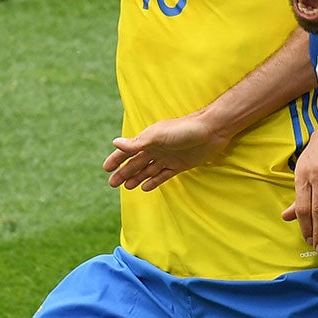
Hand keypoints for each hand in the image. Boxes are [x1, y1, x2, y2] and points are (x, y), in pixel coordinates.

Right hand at [103, 113, 225, 191]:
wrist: (211, 131)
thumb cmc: (184, 130)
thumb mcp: (158, 136)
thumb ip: (137, 143)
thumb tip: (115, 143)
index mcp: (148, 140)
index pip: (128, 151)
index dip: (116, 159)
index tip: (106, 168)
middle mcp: (156, 149)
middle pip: (136, 163)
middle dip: (124, 173)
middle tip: (112, 184)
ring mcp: (168, 157)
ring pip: (148, 170)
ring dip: (137, 178)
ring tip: (127, 187)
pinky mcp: (180, 165)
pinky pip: (163, 175)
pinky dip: (154, 181)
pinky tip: (145, 187)